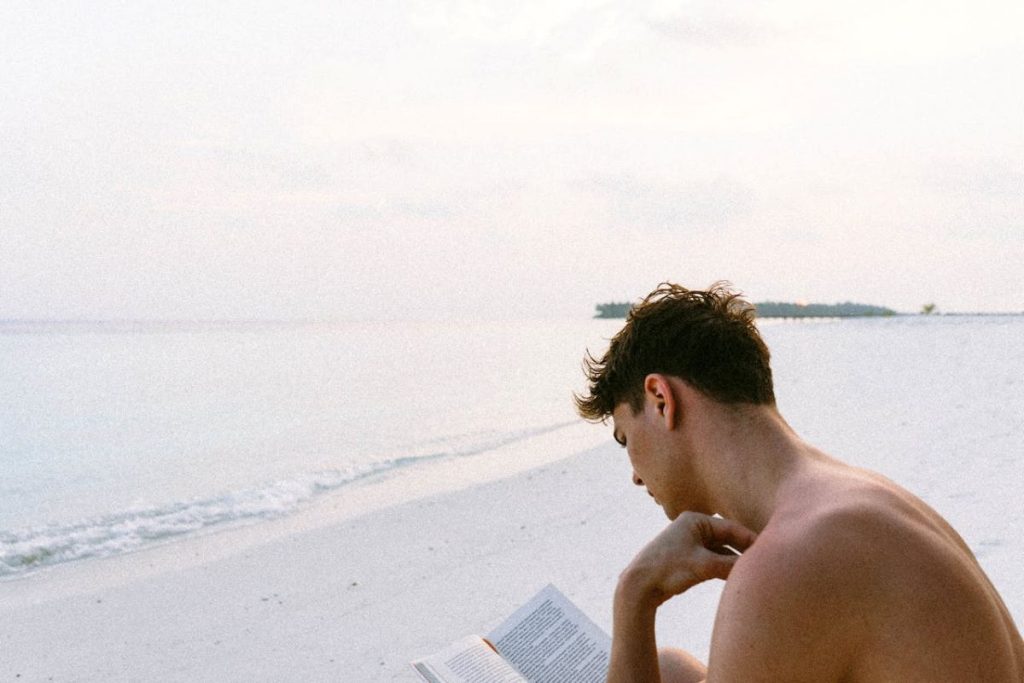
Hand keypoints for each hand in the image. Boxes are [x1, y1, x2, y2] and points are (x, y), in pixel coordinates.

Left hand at [617, 512, 757, 609]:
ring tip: (754, 571)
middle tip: (767, 562)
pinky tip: (736, 576)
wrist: (639, 586)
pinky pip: (713, 559)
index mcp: (695, 520)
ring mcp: (690, 542)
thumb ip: (731, 565)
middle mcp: (693, 527)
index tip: (771, 551)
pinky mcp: (687, 557)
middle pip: (727, 538)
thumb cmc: (668, 570)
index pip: (732, 528)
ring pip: (721, 550)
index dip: (751, 540)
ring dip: (735, 561)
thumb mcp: (704, 566)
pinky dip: (725, 567)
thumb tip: (757, 566)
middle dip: (745, 550)